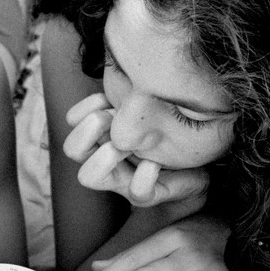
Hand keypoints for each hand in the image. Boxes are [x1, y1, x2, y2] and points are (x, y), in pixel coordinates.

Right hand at [62, 93, 209, 207]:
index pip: (73, 121)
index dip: (85, 108)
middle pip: (71, 148)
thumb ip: (135, 98)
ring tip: (130, 145)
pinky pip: (136, 190)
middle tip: (116, 120)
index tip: (109, 99)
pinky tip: (156, 163)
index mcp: (103, 137)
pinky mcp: (146, 196)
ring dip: (105, 155)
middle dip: (90, 128)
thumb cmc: (171, 137)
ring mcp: (121, 182)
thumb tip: (126, 74)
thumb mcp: (152, 113)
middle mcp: (105, 161)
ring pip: (88, 176)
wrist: (198, 170)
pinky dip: (144, 174)